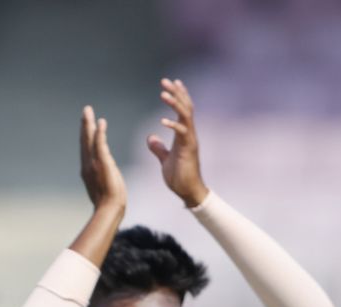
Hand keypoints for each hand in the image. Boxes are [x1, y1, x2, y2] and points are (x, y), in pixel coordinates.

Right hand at [79, 105, 125, 211]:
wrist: (109, 210)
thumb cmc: (109, 203)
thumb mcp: (104, 186)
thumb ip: (103, 176)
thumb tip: (105, 173)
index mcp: (88, 169)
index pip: (87, 148)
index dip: (87, 134)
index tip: (88, 122)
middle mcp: (87, 165)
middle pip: (85, 141)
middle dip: (85, 124)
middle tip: (86, 110)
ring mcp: (93, 164)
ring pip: (89, 140)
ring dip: (88, 124)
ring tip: (88, 111)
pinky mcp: (102, 164)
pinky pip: (100, 145)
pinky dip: (99, 133)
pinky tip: (101, 122)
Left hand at [146, 78, 208, 207]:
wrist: (188, 192)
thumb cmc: (179, 177)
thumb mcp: (165, 159)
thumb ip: (158, 148)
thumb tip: (151, 137)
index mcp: (183, 134)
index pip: (182, 110)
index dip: (177, 95)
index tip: (169, 83)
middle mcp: (189, 134)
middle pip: (185, 107)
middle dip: (176, 93)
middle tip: (165, 80)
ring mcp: (190, 140)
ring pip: (185, 116)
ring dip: (174, 104)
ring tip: (163, 94)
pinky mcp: (188, 149)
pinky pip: (182, 133)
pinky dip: (173, 126)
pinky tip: (161, 121)